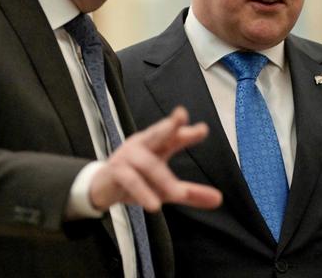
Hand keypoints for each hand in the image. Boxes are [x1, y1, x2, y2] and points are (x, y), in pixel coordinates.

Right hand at [89, 106, 221, 211]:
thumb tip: (219, 199)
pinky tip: (154, 205)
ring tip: (178, 194)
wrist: (102, 188)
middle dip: (168, 125)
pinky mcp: (116, 171)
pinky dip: (143, 191)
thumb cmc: (137, 180)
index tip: (203, 129)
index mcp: (156, 145)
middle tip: (180, 116)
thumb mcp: (166, 188)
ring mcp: (127, 156)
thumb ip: (191, 192)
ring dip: (163, 179)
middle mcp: (142, 145)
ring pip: (147, 163)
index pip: (173, 135)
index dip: (186, 131)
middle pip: (156, 132)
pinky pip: (130, 179)